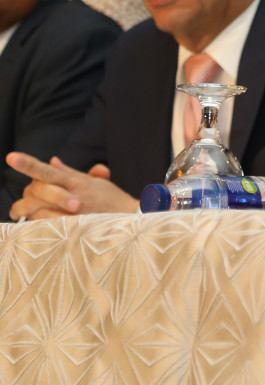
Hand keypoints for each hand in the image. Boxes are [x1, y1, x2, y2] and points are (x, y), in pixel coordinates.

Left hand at [7, 153, 137, 219]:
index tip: (11, 157)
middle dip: (24, 199)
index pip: (49, 171)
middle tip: (16, 209)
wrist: (132, 221)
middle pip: (39, 190)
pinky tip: (38, 226)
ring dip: (30, 213)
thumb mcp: (95, 182)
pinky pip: (47, 224)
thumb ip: (70, 172)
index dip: (29, 164)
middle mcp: (74, 195)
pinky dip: (39, 224)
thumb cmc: (113, 201)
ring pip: (39, 209)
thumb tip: (52, 161)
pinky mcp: (73, 227)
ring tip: (25, 219)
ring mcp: (74, 212)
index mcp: (78, 181)